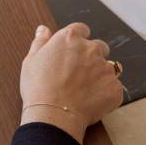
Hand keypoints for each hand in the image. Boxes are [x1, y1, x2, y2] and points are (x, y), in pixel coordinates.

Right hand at [20, 23, 123, 142]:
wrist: (53, 115)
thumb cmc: (38, 88)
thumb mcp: (31, 61)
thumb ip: (40, 42)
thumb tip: (43, 29)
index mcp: (70, 38)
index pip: (81, 29)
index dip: (78, 40)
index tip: (73, 51)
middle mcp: (91, 48)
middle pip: (99, 47)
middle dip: (91, 57)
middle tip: (78, 74)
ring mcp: (105, 68)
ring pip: (108, 67)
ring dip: (99, 75)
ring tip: (84, 90)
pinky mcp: (114, 87)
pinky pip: (113, 87)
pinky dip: (105, 93)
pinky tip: (90, 101)